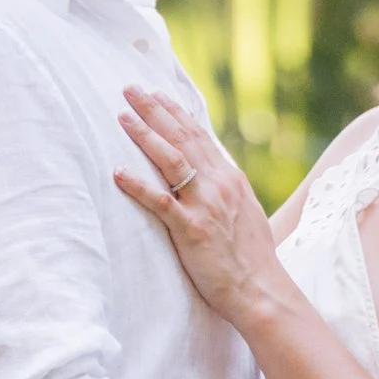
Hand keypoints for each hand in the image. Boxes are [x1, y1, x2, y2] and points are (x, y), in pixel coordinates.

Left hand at [116, 90, 282, 324]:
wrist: (261, 290)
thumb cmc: (251, 259)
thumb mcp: (244, 213)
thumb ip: (225, 191)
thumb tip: (211, 177)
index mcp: (230, 179)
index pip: (199, 135)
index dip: (175, 112)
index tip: (155, 94)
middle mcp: (219, 185)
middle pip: (183, 138)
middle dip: (154, 111)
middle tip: (130, 89)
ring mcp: (206, 206)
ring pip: (172, 160)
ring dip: (145, 135)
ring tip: (122, 116)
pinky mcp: (192, 230)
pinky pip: (160, 202)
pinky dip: (138, 185)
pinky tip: (117, 172)